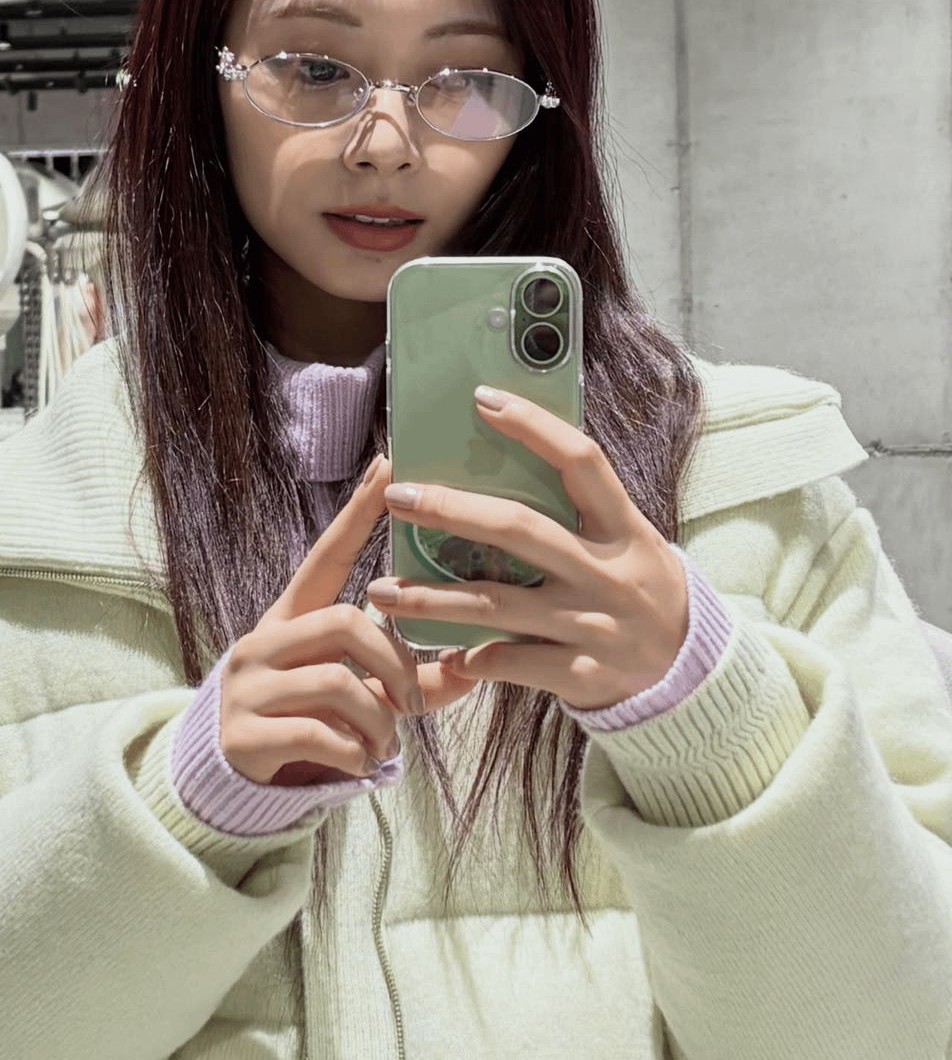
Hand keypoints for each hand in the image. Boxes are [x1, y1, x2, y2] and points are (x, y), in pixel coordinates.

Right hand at [219, 455, 478, 786]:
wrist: (226, 784)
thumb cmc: (303, 725)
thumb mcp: (353, 697)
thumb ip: (407, 681)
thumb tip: (472, 668)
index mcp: (291, 620)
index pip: (327, 556)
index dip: (359, 513)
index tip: (390, 465)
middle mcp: (263, 640)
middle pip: (348, 620)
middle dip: (394, 662)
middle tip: (412, 703)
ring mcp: (248, 686)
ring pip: (338, 681)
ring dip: (379, 719)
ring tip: (383, 743)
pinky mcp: (243, 734)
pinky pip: (317, 732)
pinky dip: (355, 752)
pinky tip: (361, 765)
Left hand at [366, 386, 688, 711]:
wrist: (692, 669)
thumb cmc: (641, 586)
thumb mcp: (627, 538)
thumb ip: (578, 508)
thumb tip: (506, 455)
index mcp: (622, 527)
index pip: (581, 461)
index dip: (533, 425)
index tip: (482, 399)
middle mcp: (606, 571)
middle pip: (518, 528)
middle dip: (450, 509)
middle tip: (397, 496)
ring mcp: (592, 625)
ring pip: (496, 604)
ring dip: (430, 598)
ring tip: (381, 590)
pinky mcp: (580, 674)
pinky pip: (510, 661)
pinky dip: (471, 656)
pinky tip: (443, 652)